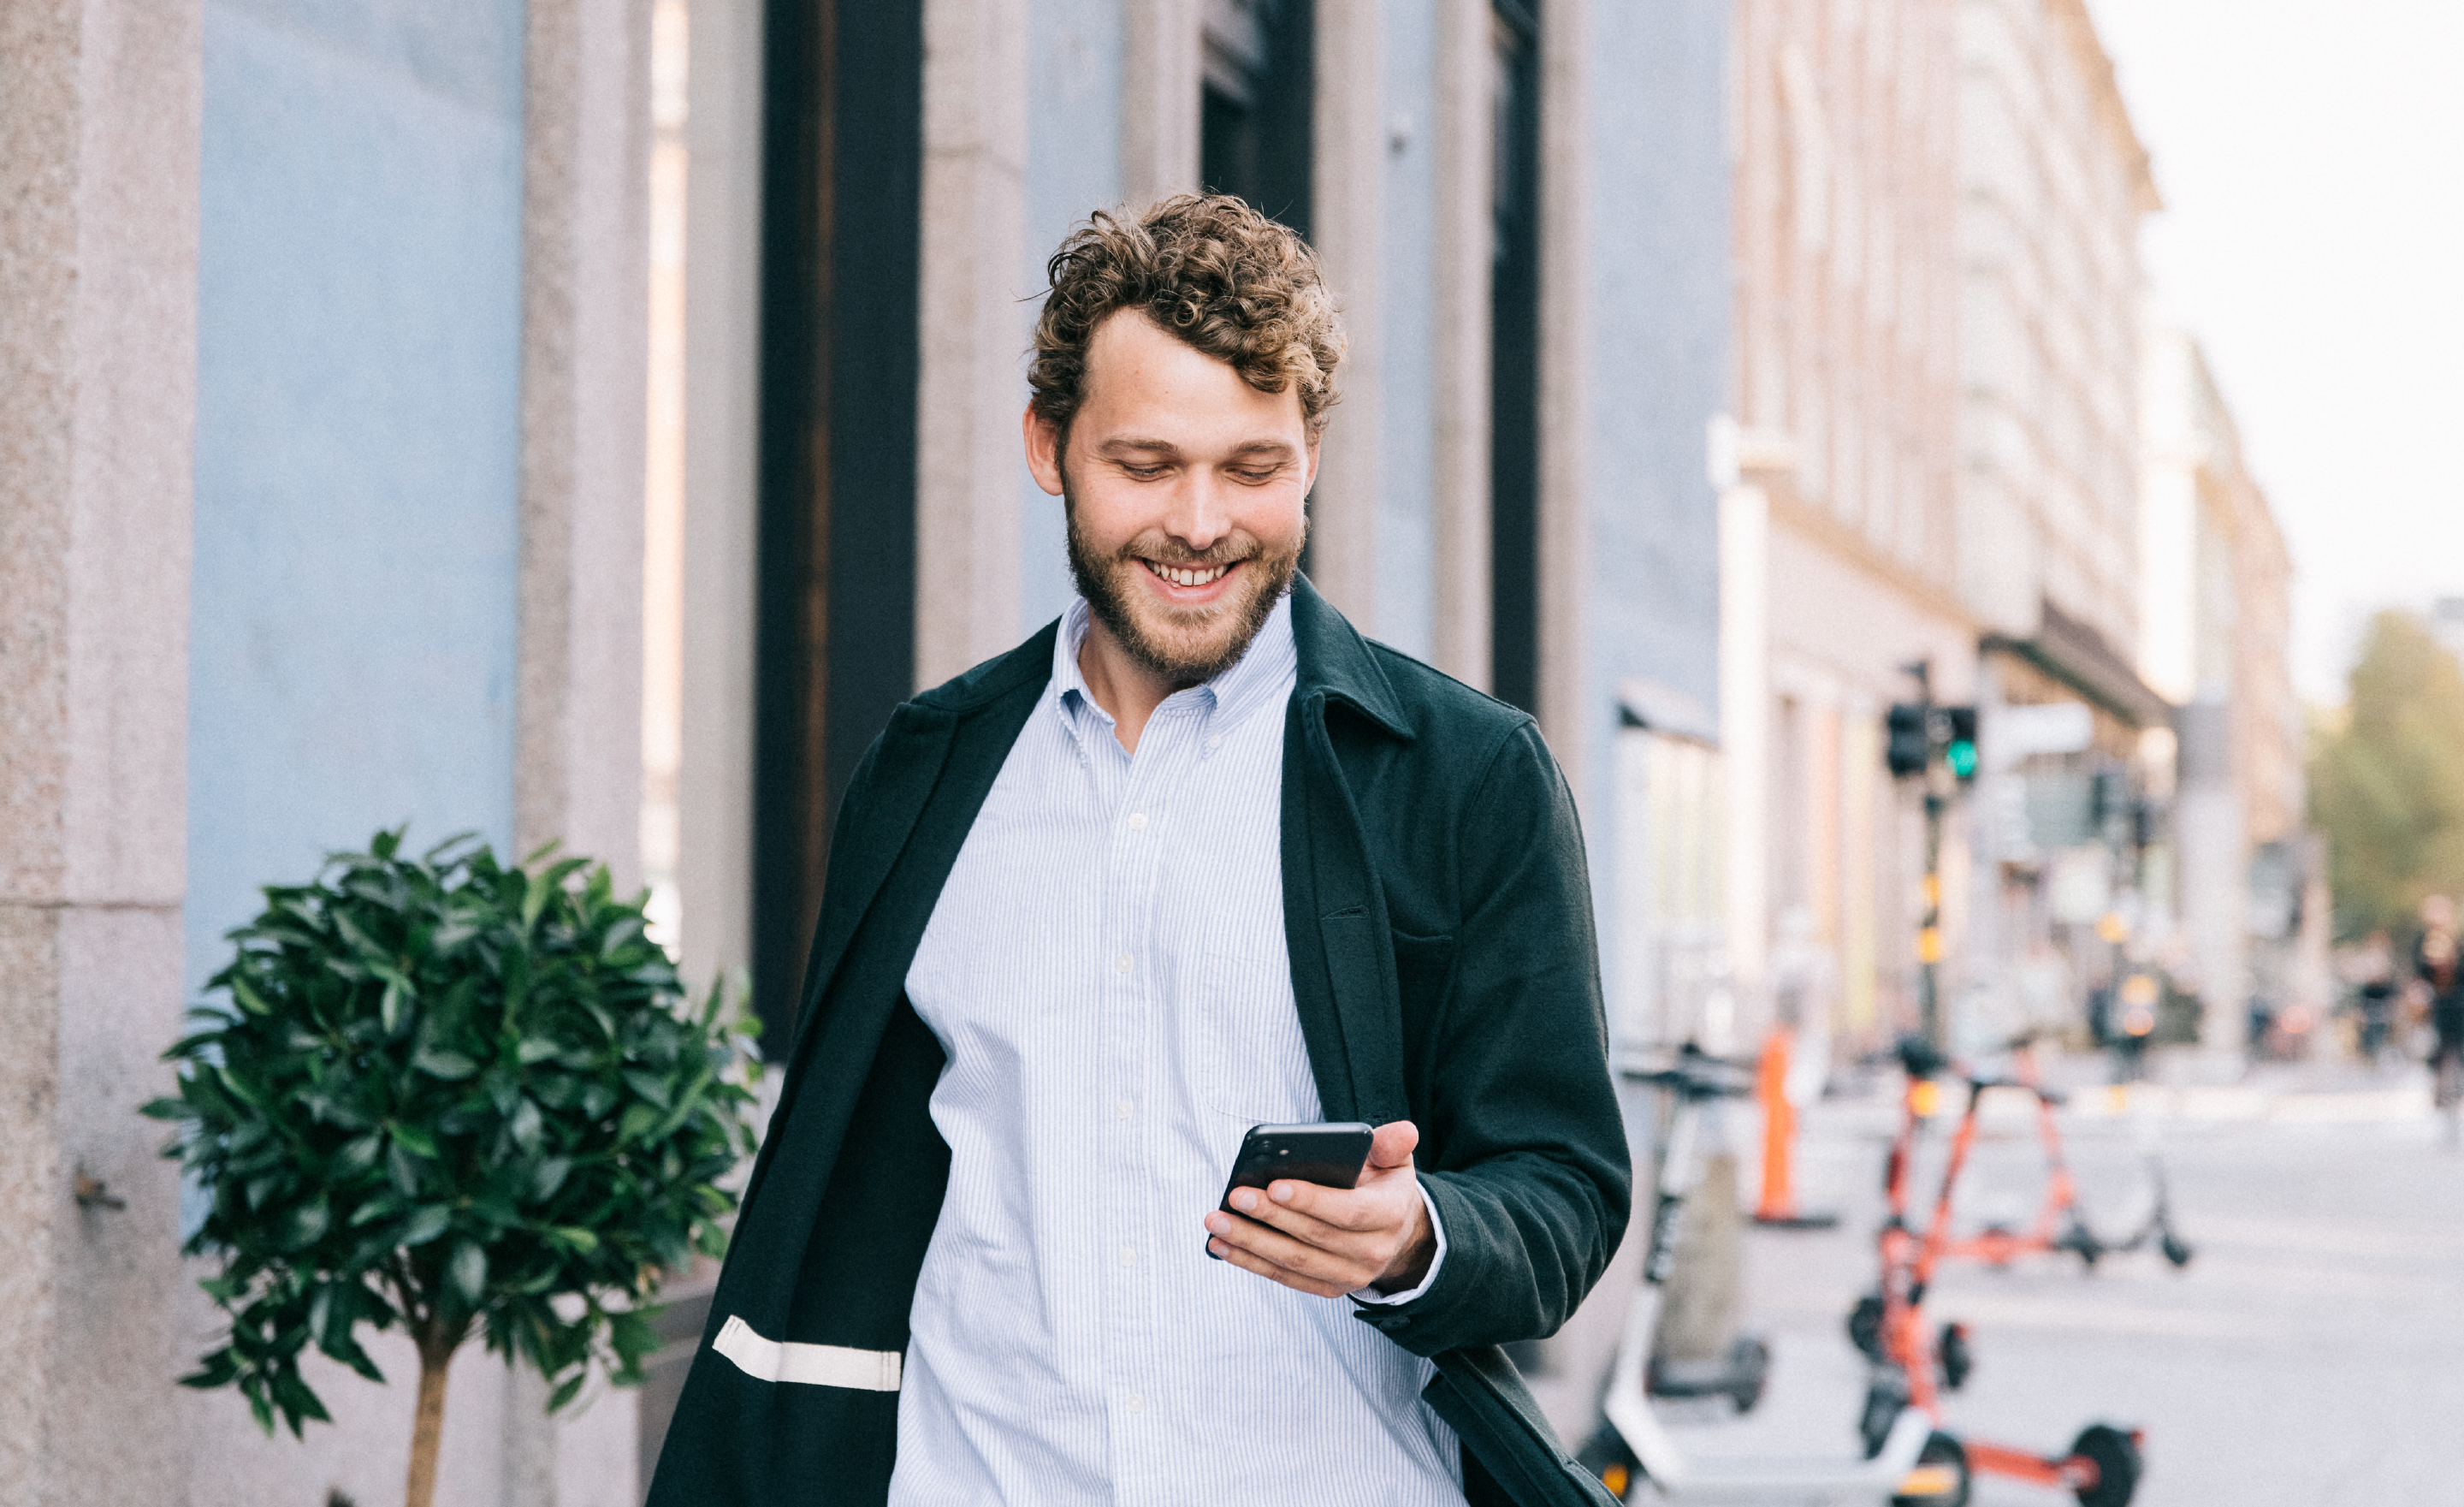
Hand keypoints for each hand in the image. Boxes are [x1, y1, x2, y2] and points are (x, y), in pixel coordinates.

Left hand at [1203, 1120, 1434, 1298]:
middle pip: (1313, 1237)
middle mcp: (1372, 1252)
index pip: (1348, 1211)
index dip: (1311, 1200)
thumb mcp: (1393, 1161)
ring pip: (1294, 1262)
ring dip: (1251, 1243)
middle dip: (1270, 1217)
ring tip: (1217, 1223)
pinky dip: (1251, 1263)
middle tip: (1235, 1197)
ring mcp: (1350, 1275)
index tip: (1274, 1186)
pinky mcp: (1329, 1288)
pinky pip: (1285, 1278)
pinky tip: (1222, 1246)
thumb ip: (1391, 1144)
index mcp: (1389, 1215)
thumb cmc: (1383, 1187)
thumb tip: (1404, 1131)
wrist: (1397, 1233)